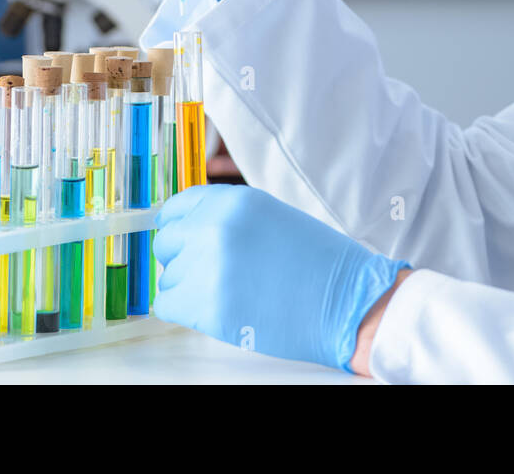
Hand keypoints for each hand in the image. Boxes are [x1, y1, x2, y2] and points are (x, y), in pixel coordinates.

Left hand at [153, 185, 409, 371]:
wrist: (348, 300)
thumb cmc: (317, 262)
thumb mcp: (271, 218)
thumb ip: (229, 218)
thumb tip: (190, 229)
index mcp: (233, 201)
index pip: (176, 207)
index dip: (177, 227)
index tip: (181, 240)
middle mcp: (215, 227)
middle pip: (166, 243)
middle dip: (182, 259)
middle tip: (210, 274)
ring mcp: (208, 267)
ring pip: (168, 278)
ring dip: (188, 288)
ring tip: (227, 293)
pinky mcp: (207, 306)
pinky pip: (168, 306)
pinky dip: (185, 312)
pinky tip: (215, 310)